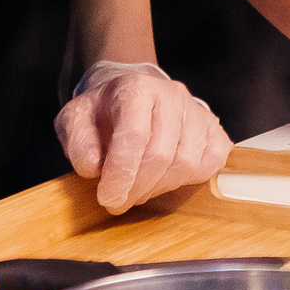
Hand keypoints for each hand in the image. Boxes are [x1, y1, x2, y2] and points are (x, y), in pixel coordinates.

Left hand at [53, 61, 229, 214]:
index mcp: (136, 88)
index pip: (134, 135)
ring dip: (159, 187)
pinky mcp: (214, 128)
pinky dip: (188, 180)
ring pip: (186, 163)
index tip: (108, 198)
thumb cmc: (104, 113)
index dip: (121, 173)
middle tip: (119, 201)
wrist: (131, 95)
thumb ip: (78, 142)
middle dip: (137, 188)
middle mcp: (172, 95)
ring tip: (139, 188)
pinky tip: (165, 178)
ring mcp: (197, 111)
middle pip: (161, 154)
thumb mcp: (75, 119)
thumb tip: (93, 167)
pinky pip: (210, 163)